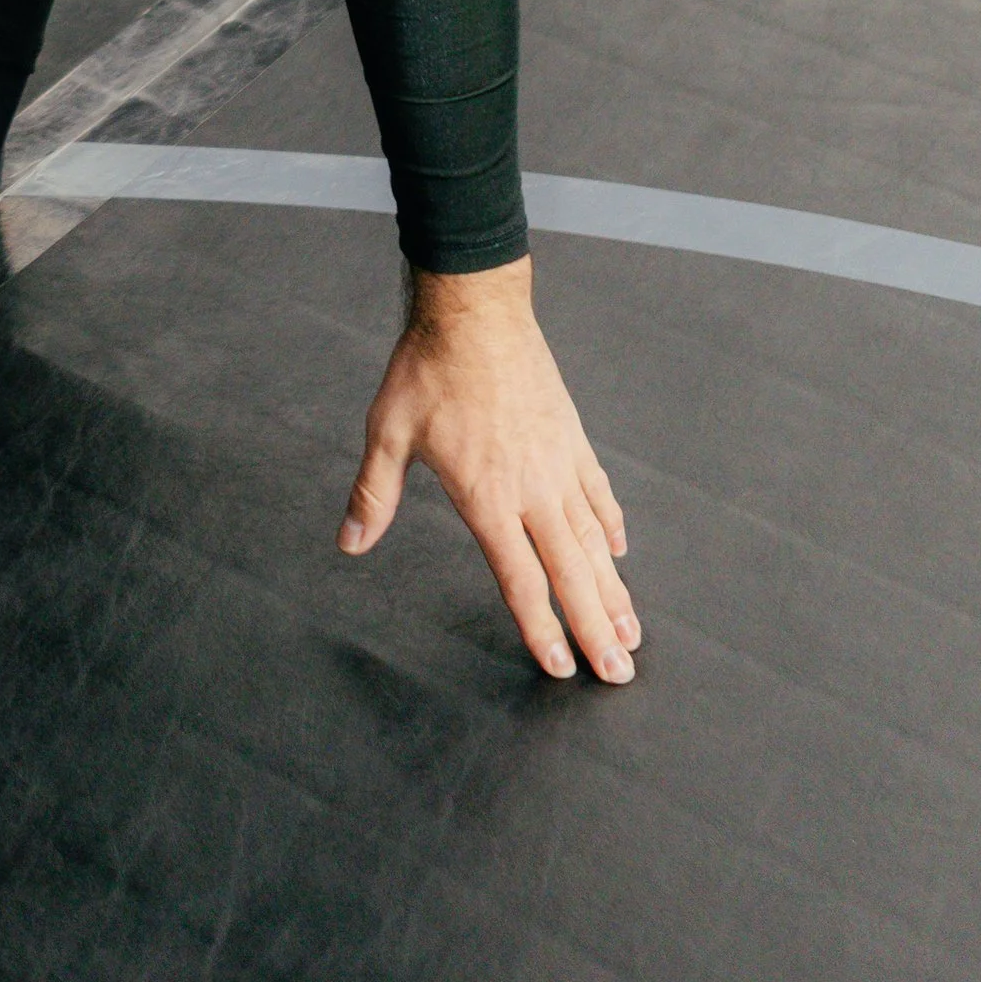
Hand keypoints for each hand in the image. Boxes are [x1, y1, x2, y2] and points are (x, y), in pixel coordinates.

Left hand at [341, 258, 638, 685]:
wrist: (475, 308)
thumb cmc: (428, 368)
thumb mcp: (388, 430)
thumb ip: (374, 493)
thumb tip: (350, 541)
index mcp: (487, 495)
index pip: (521, 579)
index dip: (542, 627)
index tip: (562, 668)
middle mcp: (532, 488)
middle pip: (571, 572)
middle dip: (595, 628)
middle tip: (620, 673)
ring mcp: (558, 462)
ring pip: (594, 540)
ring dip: (613, 590)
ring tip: (631, 632)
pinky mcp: (571, 436)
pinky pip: (597, 491)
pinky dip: (610, 524)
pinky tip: (619, 550)